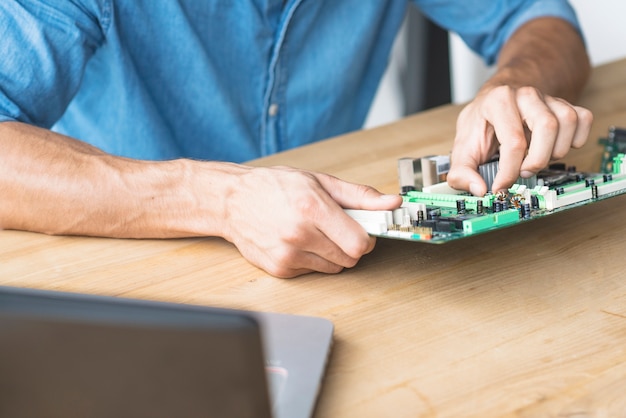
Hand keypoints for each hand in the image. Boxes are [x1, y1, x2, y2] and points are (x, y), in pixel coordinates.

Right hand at [220, 166, 401, 277]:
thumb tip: (392, 203)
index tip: (362, 231)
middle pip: (350, 258)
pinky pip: (314, 271)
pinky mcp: (280, 269)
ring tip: (313, 233)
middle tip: (334, 228)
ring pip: (334, 267)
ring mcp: (288, 255)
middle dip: (349, 244)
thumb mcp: (319, 182)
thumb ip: (360, 196)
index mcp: (312, 209)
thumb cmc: (274, 187)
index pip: (360, 243)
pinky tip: (298, 242)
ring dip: (331, 253)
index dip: (367, 238)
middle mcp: (299, 234)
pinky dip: (312, 259)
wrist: (232, 202)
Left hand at [446, 85, 592, 195]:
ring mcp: (547, 98)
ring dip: (557, 150)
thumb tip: (479, 190)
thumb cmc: (481, 125)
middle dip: (537, 159)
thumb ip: (461, 172)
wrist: (495, 101)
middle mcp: (525, 94)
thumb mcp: (462, 147)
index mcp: (498, 101)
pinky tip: (557, 148)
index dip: (509, 171)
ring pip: (567, 121)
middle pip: (547, 127)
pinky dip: (577, 138)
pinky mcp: (563, 104)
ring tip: (537, 159)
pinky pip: (583, 118)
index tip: (501, 187)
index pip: (513, 140)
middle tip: (524, 172)